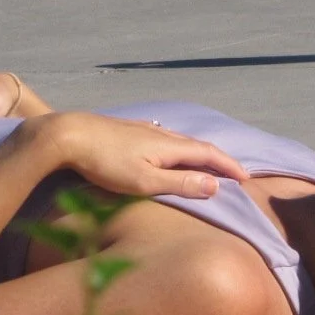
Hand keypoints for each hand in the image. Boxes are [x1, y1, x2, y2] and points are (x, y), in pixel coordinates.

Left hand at [30, 112, 247, 199]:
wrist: (68, 135)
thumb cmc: (104, 163)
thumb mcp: (145, 182)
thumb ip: (180, 184)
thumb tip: (215, 185)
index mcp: (170, 146)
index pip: (209, 154)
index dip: (229, 166)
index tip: (246, 178)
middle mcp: (161, 133)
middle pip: (197, 145)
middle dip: (218, 159)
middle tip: (233, 173)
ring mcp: (144, 129)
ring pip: (180, 140)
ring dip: (198, 152)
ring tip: (206, 163)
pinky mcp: (128, 129)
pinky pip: (163, 137)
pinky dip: (178, 146)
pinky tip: (167, 147)